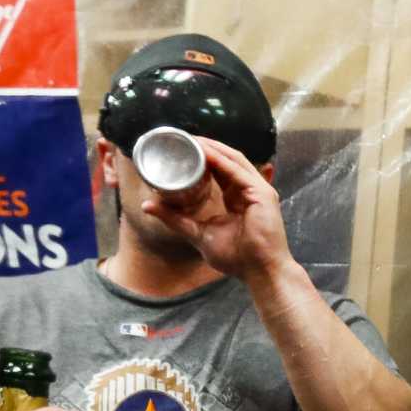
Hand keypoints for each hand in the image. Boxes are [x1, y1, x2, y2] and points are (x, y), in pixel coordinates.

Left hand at [141, 136, 292, 282]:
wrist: (260, 272)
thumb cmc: (237, 258)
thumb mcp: (198, 233)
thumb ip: (176, 219)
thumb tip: (147, 205)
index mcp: (239, 198)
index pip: (222, 170)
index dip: (204, 157)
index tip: (183, 149)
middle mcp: (250, 190)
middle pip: (228, 160)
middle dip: (207, 147)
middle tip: (184, 137)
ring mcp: (259, 190)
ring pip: (234, 160)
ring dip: (212, 148)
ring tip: (192, 139)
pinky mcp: (262, 194)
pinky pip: (238, 171)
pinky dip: (221, 160)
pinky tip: (205, 152)